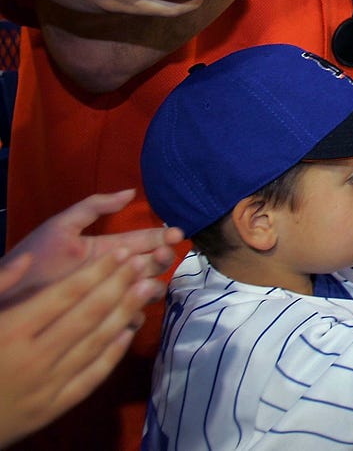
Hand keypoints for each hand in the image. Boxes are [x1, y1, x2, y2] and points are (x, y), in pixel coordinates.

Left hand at [0, 189, 182, 308]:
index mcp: (107, 249)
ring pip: (144, 292)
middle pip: (150, 265)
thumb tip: (132, 192)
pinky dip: (134, 313)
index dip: (161, 235)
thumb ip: (94, 206)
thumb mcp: (62, 226)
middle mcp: (113, 272)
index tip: (176, 233)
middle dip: (162, 258)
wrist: (8, 294)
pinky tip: (133, 309)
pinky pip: (126, 319)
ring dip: (152, 285)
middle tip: (163, 255)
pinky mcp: (101, 320)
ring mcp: (108, 296)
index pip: (142, 240)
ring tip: (148, 282)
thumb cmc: (34, 257)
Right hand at [0, 248, 165, 445]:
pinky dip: (112, 355)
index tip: (121, 252)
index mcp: (11, 331)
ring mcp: (46, 386)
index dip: (97, 271)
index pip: (65, 294)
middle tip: (143, 264)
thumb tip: (26, 258)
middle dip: (119, 286)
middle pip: (88, 315)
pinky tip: (129, 333)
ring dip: (125, 314)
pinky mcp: (52, 410)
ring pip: (95, 344)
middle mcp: (34, 358)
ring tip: (148, 289)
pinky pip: (91, 378)